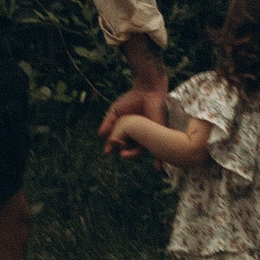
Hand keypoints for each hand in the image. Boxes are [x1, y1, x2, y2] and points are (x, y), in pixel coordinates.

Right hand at [99, 34, 167, 153]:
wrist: (147, 91)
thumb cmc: (131, 100)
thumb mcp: (116, 112)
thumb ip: (108, 123)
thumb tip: (100, 136)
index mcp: (126, 133)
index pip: (118, 144)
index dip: (113, 147)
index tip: (107, 149)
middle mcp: (137, 137)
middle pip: (127, 149)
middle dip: (120, 149)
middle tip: (115, 144)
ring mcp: (148, 137)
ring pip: (139, 151)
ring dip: (132, 155)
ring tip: (125, 154)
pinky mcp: (159, 135)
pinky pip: (159, 150)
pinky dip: (159, 160)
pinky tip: (157, 168)